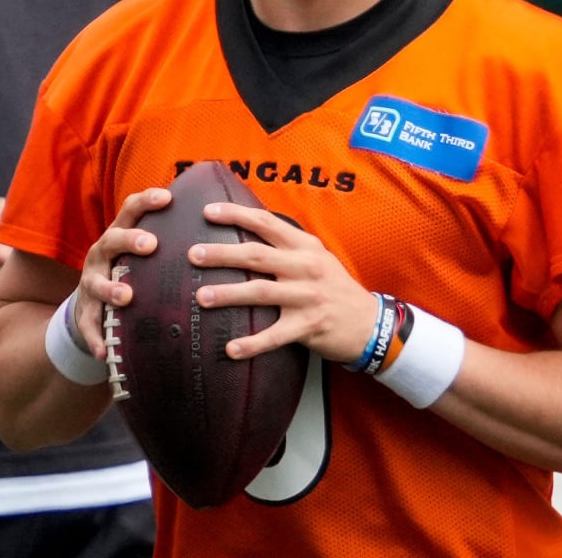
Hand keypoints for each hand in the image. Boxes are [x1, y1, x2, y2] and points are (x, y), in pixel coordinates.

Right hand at [73, 185, 171, 357]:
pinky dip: (94, 338)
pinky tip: (104, 351)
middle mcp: (102, 253)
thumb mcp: (143, 251)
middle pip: (113, 239)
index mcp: (120, 234)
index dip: (147, 201)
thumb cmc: (132, 269)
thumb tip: (221, 224)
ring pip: (97, 282)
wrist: (92, 301)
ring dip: (111, 288)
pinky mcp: (85, 312)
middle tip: (151, 244)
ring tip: (126, 296)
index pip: (131, 210)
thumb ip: (171, 238)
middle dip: (130, 240)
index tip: (167, 197)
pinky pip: (88, 325)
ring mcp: (91, 282)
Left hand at [189, 201, 377, 364]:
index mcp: (304, 246)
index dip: (236, 215)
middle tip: (192, 254)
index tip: (208, 212)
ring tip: (200, 297)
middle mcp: (305, 267)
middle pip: (256, 255)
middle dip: (222, 254)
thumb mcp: (316, 256)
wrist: (369, 322)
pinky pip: (274, 336)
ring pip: (260, 292)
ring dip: (228, 294)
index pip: (266, 223)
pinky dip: (251, 343)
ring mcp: (307, 297)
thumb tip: (245, 230)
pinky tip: (230, 349)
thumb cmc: (333, 286)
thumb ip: (286, 245)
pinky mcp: (308, 327)